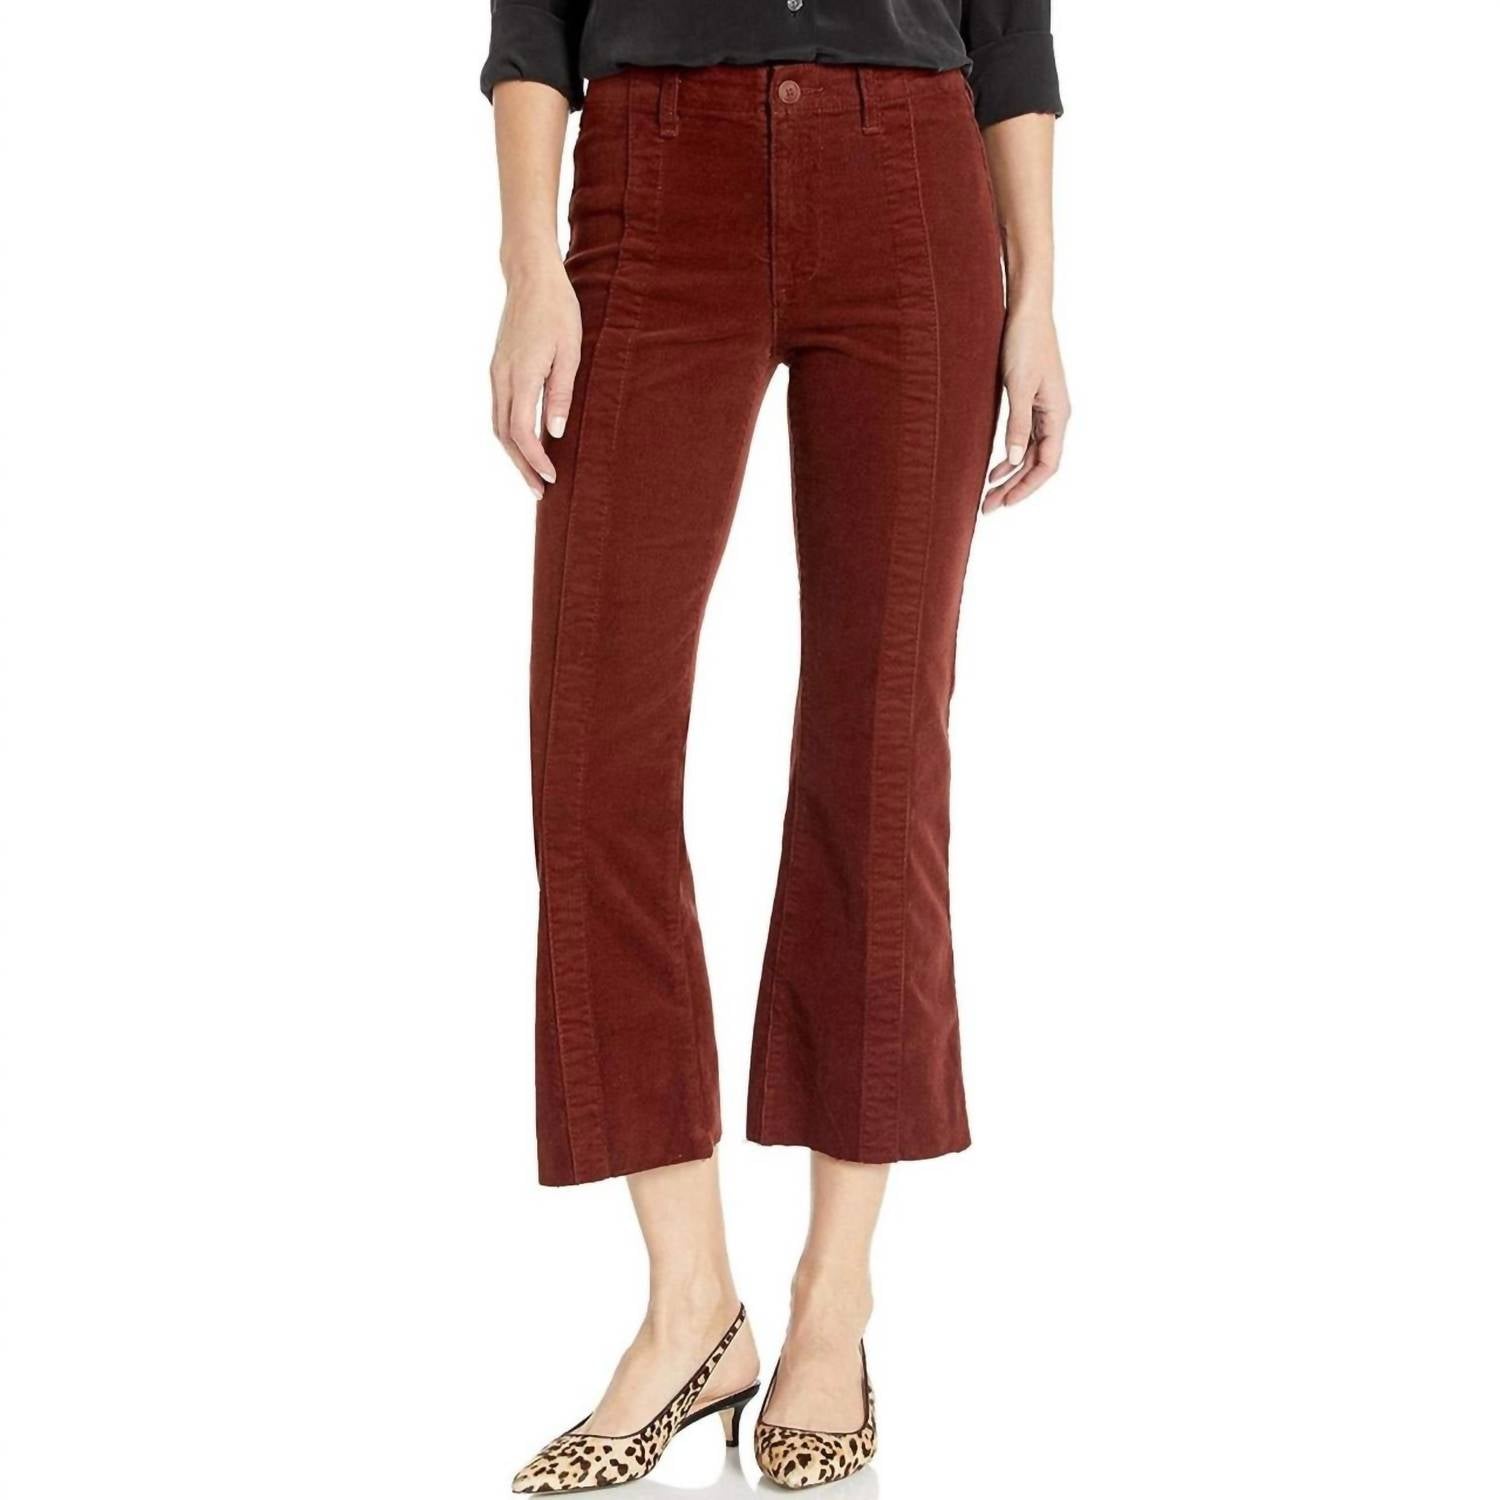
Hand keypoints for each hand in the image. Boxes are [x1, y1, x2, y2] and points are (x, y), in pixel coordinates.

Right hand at [490, 251, 581, 497]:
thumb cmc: (558, 310)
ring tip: (533, 475)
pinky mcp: (498, 368)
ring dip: (514, 454)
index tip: (552, 478)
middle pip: (505, 436)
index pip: (522, 432)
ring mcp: (496, 373)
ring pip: (498, 425)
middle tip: (540, 492)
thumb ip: (560, 394)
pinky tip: (526, 444)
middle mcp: (501, 377)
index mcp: (520, 375)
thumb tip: (555, 433)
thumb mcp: (570, 352)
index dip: (535, 460)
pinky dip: (511, 434)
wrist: (531, 277)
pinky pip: (500, 410)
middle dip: (522, 467)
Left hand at [983, 304, 1069, 511]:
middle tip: (988, 507)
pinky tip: (994, 468)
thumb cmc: (1024, 343)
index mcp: (1057, 414)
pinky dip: (1011, 457)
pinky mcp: (1032, 402)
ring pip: (1030, 454)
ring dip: (1010, 475)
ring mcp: (1044, 410)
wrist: (1027, 311)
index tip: (1005, 502)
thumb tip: (1014, 461)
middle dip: (1014, 487)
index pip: (1048, 464)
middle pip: (1037, 464)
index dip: (1027, 486)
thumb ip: (1018, 424)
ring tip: (988, 495)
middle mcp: (1055, 416)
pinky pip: (1025, 439)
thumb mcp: (1018, 385)